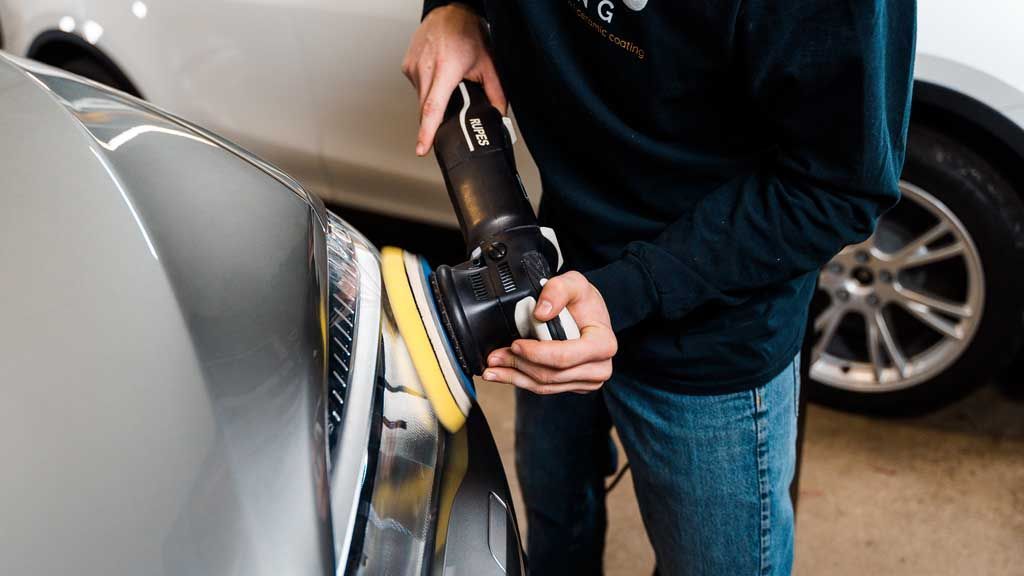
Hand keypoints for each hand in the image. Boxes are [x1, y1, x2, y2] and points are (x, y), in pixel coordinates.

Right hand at [402, 3, 506, 155]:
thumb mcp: (488, 63)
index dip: (427, 131)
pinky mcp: (406, 67)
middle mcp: (426, 68)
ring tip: (448, 83)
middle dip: (436, 120)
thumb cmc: (466, 32)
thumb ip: (496, 92)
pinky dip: (428, 89)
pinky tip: (438, 76)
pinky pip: (417, 88)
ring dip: (434, 100)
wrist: (449, 11)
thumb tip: (499, 115)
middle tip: (452, 113)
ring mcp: (413, 67)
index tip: (421, 148)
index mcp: (446, 69)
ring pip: (421, 99)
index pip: (433, 108)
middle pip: (426, 109)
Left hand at [483, 272, 616, 393]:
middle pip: (551, 375)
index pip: (564, 357)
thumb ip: (558, 289)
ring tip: (493, 368)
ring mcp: (587, 380)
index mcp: (603, 344)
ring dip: (515, 377)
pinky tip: (504, 374)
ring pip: (545, 386)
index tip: (515, 345)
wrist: (589, 313)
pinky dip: (521, 380)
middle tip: (494, 357)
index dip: (536, 354)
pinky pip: (545, 388)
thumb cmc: (584, 301)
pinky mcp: (573, 385)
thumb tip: (540, 313)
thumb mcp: (574, 283)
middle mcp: (599, 367)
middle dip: (518, 366)